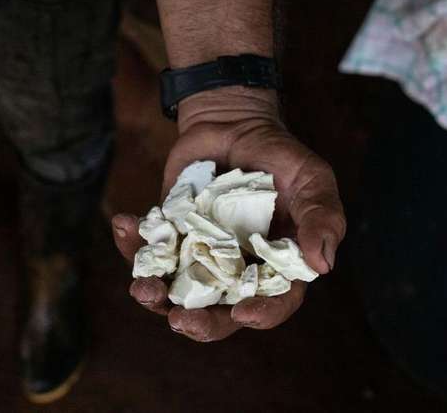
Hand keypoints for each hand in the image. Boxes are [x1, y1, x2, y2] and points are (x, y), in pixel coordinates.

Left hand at [111, 87, 345, 341]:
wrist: (232, 123)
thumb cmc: (278, 153)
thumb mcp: (311, 178)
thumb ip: (321, 217)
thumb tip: (322, 264)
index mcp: (275, 266)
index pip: (274, 302)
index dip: (261, 314)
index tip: (243, 312)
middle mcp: (236, 270)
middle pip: (220, 311)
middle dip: (199, 322)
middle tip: (180, 320)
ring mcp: (199, 256)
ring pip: (176, 291)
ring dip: (155, 296)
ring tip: (142, 289)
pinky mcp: (169, 237)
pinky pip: (147, 252)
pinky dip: (131, 245)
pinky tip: (123, 224)